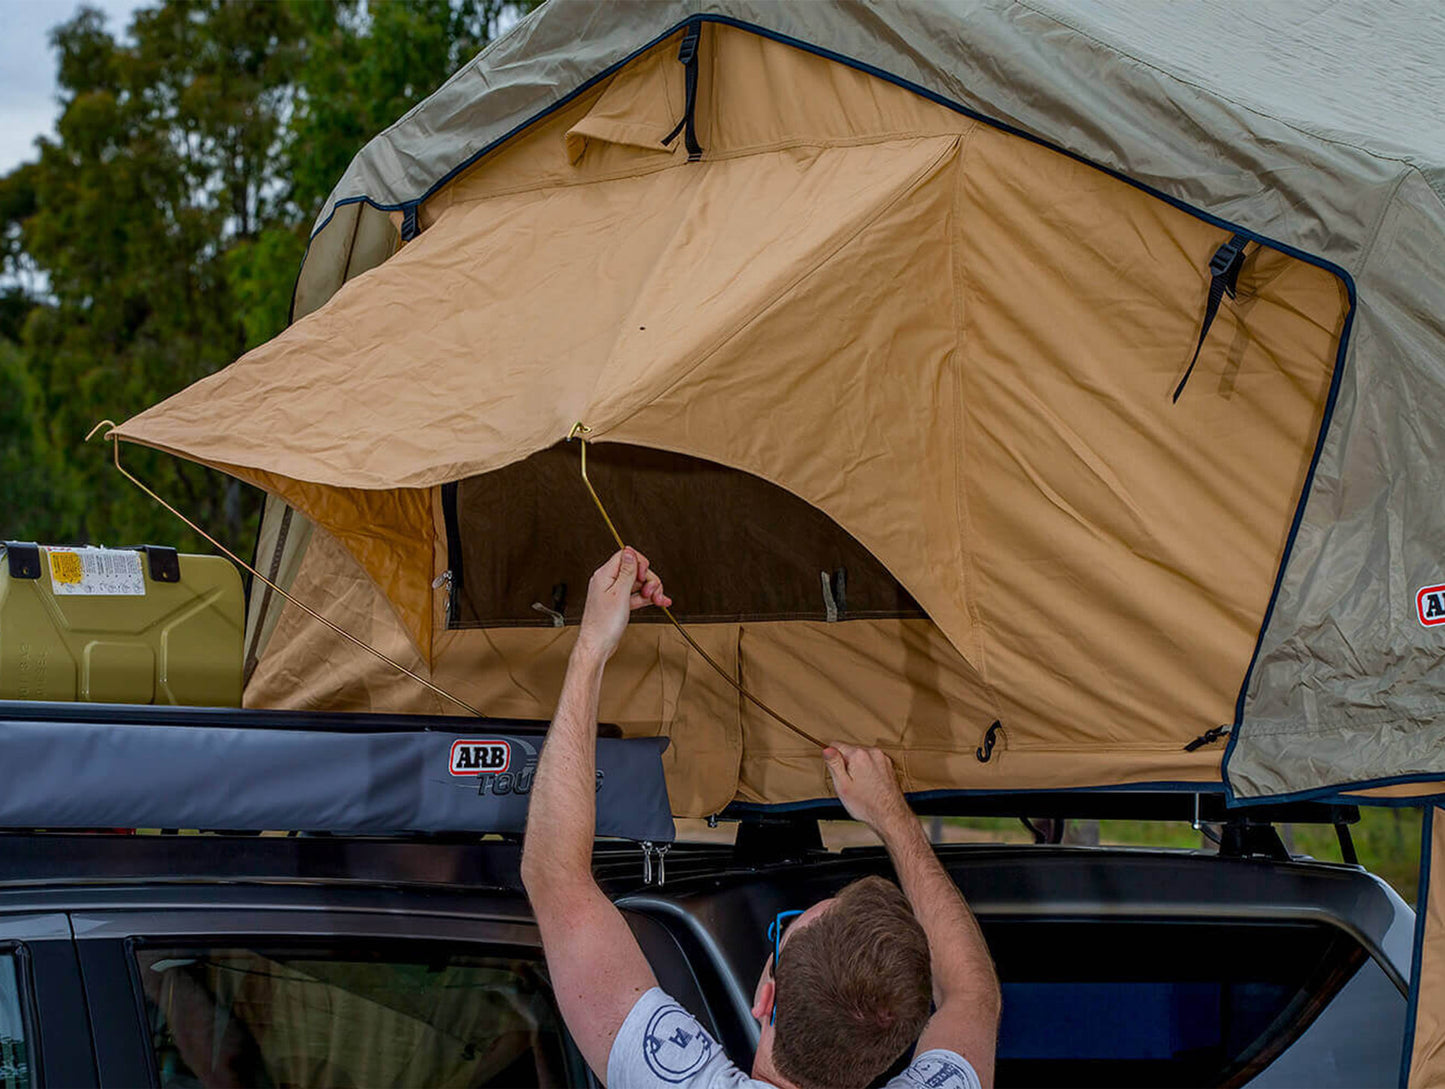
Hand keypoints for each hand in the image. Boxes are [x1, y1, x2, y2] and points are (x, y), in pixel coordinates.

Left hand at [575, 547, 670, 661]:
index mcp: (604, 575)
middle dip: (649, 579)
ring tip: (657, 600)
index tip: (644, 576)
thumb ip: (626, 571)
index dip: (639, 564)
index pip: (625, 555)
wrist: (598, 646)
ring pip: (638, 583)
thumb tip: (629, 552)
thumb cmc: (604, 624)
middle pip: (635, 569)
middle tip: (652, 592)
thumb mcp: (620, 594)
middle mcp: (608, 581)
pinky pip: (636, 595)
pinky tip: (659, 602)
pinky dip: (648, 598)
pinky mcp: (618, 603)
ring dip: (651, 590)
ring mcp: (613, 593)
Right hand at [823, 744, 912, 835]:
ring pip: (862, 758)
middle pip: (850, 751)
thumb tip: (826, 749)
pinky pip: (872, 763)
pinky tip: (870, 786)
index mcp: (859, 755)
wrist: (891, 816)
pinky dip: (869, 772)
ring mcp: (883, 759)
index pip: (836, 745)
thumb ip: (834, 764)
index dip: (833, 760)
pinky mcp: (889, 766)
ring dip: (858, 768)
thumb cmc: (867, 805)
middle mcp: (873, 753)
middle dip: (847, 765)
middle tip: (849, 783)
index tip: (837, 773)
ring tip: (861, 787)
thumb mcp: (842, 786)